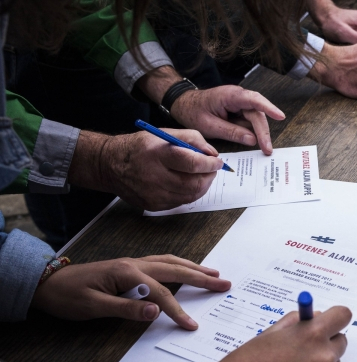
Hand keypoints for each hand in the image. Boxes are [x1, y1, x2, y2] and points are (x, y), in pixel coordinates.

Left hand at [31, 255, 230, 329]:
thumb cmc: (69, 296)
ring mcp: (133, 263)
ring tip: (213, 273)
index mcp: (128, 273)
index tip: (192, 324)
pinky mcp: (130, 266)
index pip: (161, 293)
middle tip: (224, 282)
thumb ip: (126, 309)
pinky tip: (185, 268)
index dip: (177, 310)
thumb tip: (155, 313)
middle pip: (175, 269)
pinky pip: (162, 262)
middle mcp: (135, 264)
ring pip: (171, 262)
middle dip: (201, 277)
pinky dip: (179, 264)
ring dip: (194, 267)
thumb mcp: (93, 307)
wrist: (49, 282)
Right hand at [96, 129, 221, 210]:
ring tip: (202, 176)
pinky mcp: (154, 206)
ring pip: (190, 196)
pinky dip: (190, 193)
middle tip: (212, 169)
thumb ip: (192, 139)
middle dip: (209, 176)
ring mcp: (154, 195)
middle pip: (194, 183)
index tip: (218, 161)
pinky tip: (187, 183)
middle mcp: (154, 177)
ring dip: (202, 186)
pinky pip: (181, 202)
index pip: (192, 163)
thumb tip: (212, 154)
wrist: (111, 165)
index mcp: (157, 155)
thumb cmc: (140, 147)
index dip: (210, 164)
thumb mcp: (164, 133)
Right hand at [126, 306, 351, 361]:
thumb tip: (305, 312)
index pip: (342, 314)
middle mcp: (323, 356)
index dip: (335, 314)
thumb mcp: (268, 331)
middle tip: (306, 341)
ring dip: (321, 358)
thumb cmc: (243, 361)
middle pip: (342, 337)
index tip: (330, 315)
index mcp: (310, 333)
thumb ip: (292, 320)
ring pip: (334, 361)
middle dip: (326, 336)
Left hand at [171, 86, 285, 155]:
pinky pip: (249, 121)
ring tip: (264, 149)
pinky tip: (257, 143)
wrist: (183, 104)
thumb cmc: (193, 112)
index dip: (268, 108)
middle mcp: (238, 97)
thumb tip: (252, 140)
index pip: (253, 100)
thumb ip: (231, 132)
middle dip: (263, 132)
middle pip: (257, 113)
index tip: (280, 116)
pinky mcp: (239, 110)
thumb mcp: (210, 126)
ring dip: (260, 133)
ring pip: (255, 118)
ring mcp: (239, 103)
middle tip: (267, 149)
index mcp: (230, 96)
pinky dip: (253, 131)